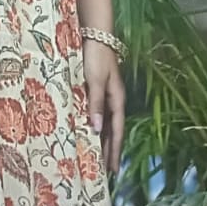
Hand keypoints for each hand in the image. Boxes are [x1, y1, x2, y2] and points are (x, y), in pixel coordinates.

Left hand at [82, 40, 124, 175]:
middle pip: (113, 130)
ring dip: (103, 140)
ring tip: (98, 157)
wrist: (95, 34)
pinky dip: (95, 125)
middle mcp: (113, 99)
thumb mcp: (95, 81)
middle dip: (111, 150)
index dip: (115, 150)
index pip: (117, 130)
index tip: (113, 169)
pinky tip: (89, 132)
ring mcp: (105, 93)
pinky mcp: (96, 87)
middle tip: (107, 171)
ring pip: (105, 123)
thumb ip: (95, 104)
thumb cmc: (96, 56)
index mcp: (116, 99)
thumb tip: (97, 130)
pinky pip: (97, 112)